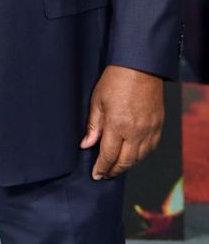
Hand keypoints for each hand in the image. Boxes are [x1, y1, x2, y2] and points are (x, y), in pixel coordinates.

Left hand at [80, 64, 163, 179]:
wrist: (140, 67)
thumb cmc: (115, 81)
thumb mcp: (97, 101)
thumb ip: (93, 126)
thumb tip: (85, 145)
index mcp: (117, 125)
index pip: (109, 155)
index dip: (102, 168)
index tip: (96, 175)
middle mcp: (135, 132)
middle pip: (125, 161)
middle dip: (114, 171)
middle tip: (105, 174)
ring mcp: (149, 130)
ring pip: (139, 157)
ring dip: (127, 164)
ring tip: (117, 166)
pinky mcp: (158, 126)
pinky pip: (150, 148)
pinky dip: (141, 155)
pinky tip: (133, 154)